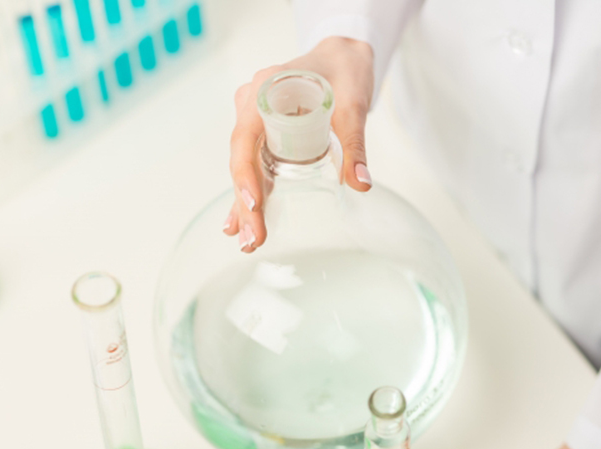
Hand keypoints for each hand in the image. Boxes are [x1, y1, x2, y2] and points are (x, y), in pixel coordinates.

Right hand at [225, 37, 374, 251]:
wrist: (342, 55)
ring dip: (244, 205)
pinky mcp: (263, 133)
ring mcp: (254, 120)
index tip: (254, 204)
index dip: (245, 174)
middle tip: (251, 240)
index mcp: (264, 90)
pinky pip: (252, 164)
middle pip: (242, 159)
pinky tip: (239, 222)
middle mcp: (251, 105)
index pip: (245, 138)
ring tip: (246, 241)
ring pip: (244, 166)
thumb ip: (354, 144)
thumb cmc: (344, 70)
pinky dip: (248, 193)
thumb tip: (360, 183)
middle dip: (245, 203)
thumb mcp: (353, 104)